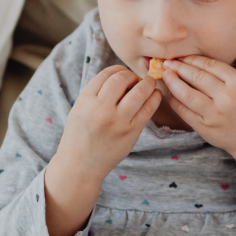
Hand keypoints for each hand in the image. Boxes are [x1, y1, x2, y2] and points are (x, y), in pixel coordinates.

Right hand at [56, 65, 160, 179]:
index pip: (106, 74)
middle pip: (122, 78)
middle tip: (137, 80)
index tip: (124, 74)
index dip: (119, 70)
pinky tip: (155, 95)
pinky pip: (148, 109)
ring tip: (149, 84)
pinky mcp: (131, 132)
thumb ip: (96, 93)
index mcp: (85, 100)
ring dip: (148, 84)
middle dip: (132, 76)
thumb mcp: (80, 109)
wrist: (80, 165)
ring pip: (139, 91)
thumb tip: (121, 76)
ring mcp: (117, 120)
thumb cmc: (80, 135)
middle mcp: (101, 108)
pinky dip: (154, 98)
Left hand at [162, 55, 235, 189]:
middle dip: (179, 68)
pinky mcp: (205, 128)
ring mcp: (214, 114)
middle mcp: (226, 98)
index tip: (181, 56)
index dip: (192, 59)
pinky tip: (171, 94)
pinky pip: (184, 111)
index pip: (209, 65)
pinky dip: (174, 100)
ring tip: (166, 75)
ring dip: (173, 82)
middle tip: (168, 62)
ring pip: (186, 93)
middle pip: (196, 77)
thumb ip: (224, 75)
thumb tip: (194, 63)